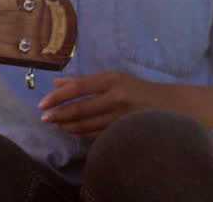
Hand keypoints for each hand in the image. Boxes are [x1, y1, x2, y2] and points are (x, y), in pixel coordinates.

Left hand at [38, 70, 168, 139]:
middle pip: (81, 109)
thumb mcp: (112, 79)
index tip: (42, 104)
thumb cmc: (135, 89)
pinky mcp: (126, 131)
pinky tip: (73, 132)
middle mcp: (116, 97)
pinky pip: (98, 135)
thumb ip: (84, 82)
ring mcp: (122, 116)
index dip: (57, 97)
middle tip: (44, 119)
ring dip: (69, 126)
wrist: (170, 106)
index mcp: (111, 80)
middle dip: (59, 115)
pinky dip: (83, 134)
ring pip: (88, 124)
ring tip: (57, 124)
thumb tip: (56, 83)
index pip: (78, 88)